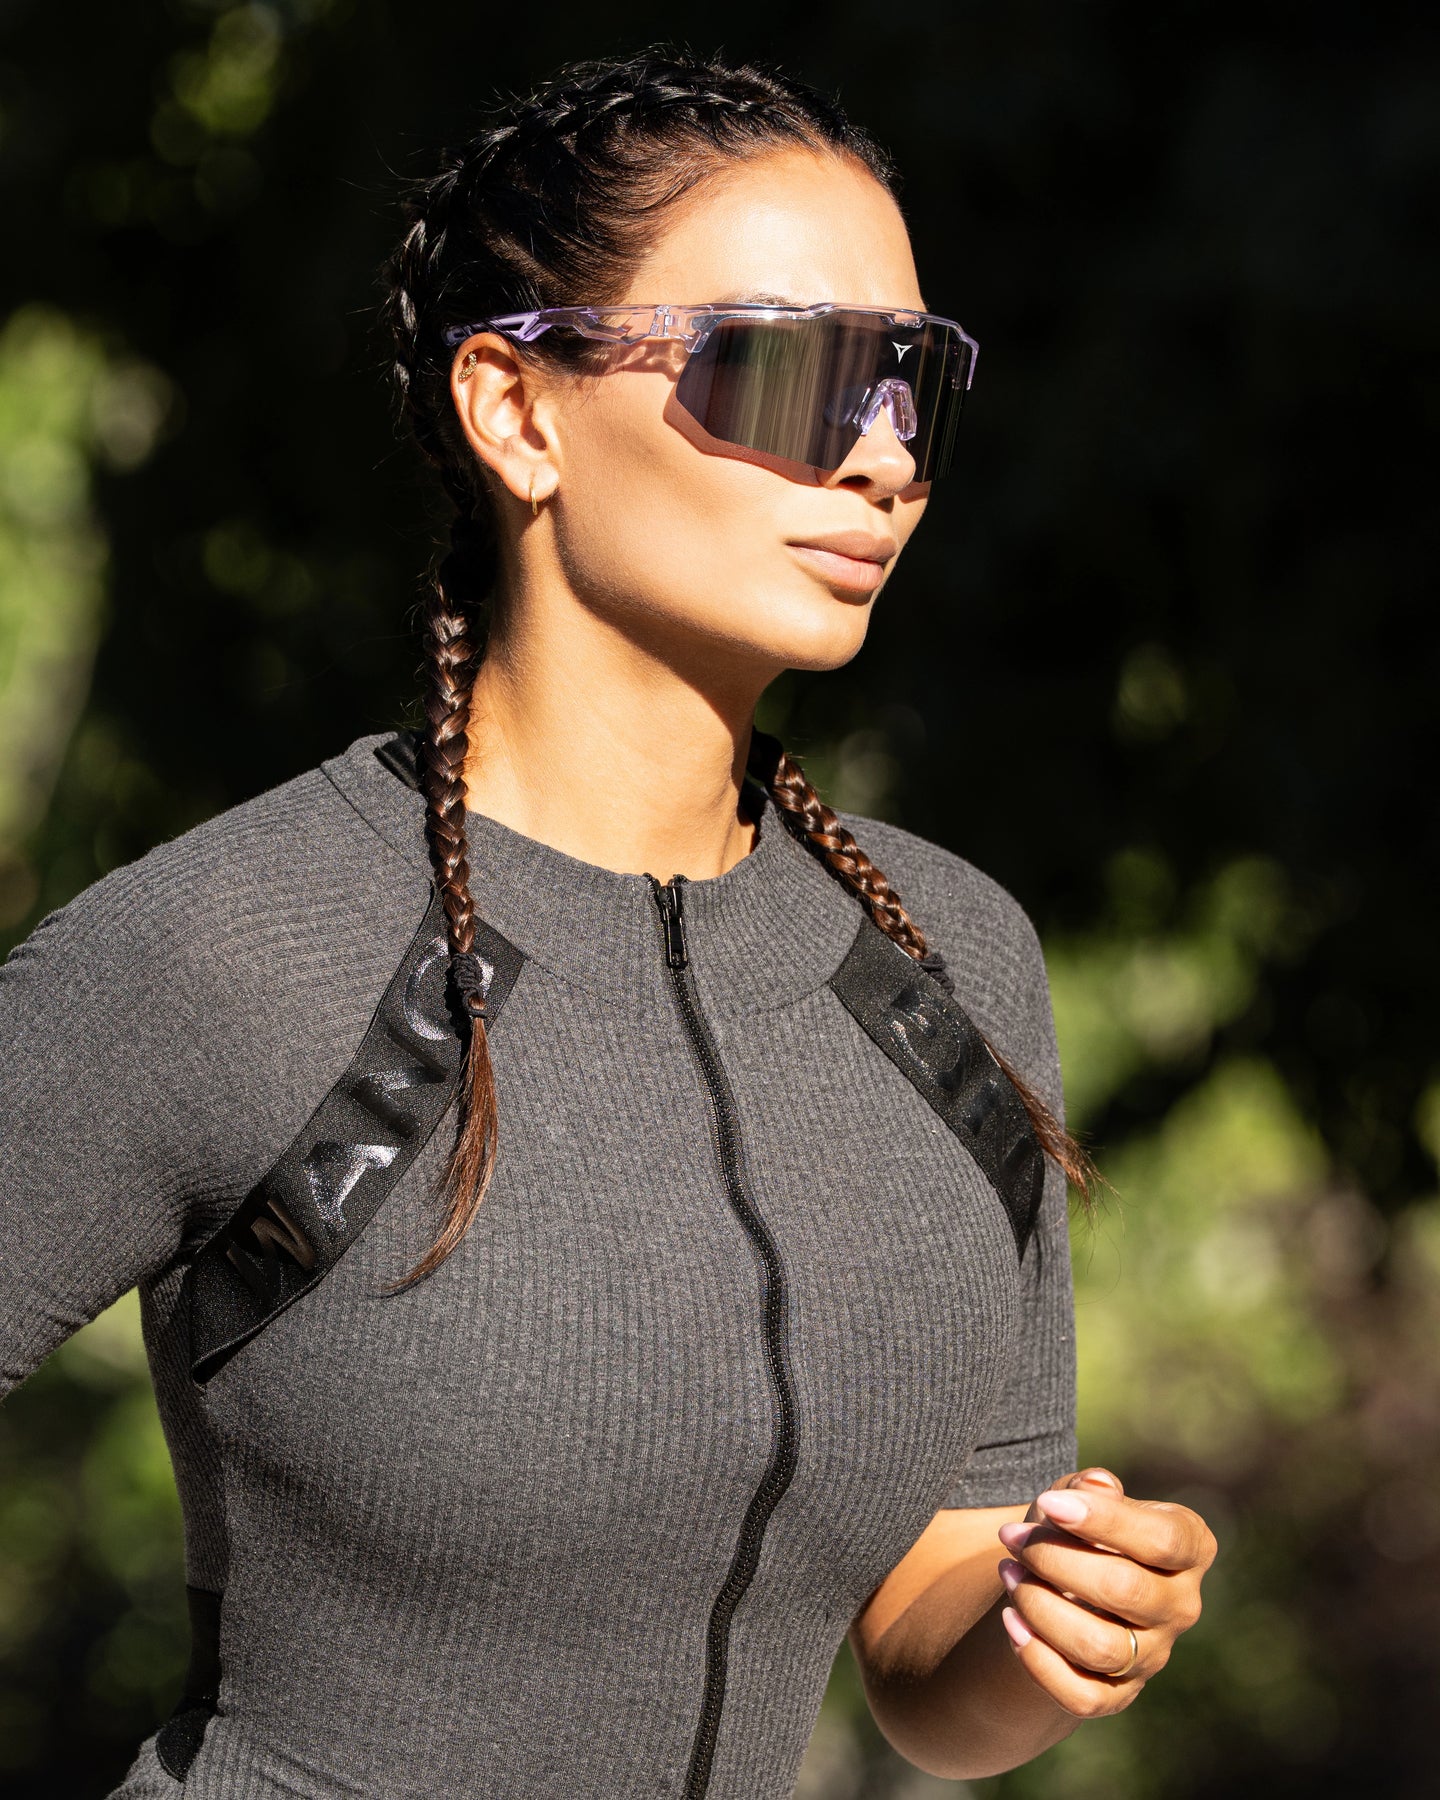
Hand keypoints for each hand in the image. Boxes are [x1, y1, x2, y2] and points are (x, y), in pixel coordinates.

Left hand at [993, 1466, 1216, 1717]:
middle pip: (1125, 1592)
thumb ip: (1088, 1487)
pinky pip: (1083, 1695)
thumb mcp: (1079, 1495)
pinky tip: (1011, 1623)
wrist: (1059, 1583)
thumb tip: (1098, 1485)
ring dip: (1040, 1607)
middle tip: (1013, 1539)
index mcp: (1190, 1546)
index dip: (1105, 1521)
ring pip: (1100, 1647)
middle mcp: (1182, 1605)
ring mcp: (1154, 1655)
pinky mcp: (1120, 1693)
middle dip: (1056, 1560)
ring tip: (1008, 1574)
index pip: (1162, 1540)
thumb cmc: (1076, 1527)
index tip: (1048, 1504)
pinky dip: (1039, 1660)